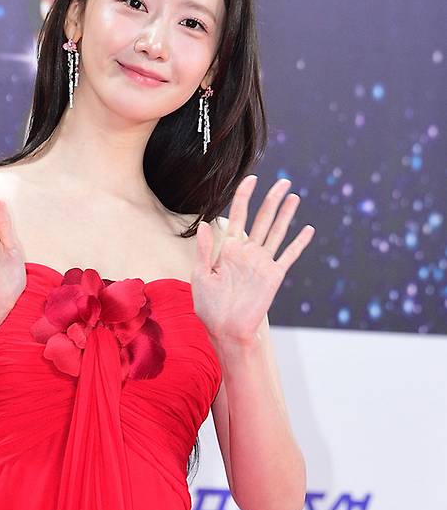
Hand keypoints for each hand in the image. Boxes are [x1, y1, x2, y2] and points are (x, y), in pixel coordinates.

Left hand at [192, 175, 315, 344]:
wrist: (225, 330)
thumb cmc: (209, 307)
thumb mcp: (201, 276)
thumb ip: (205, 250)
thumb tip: (207, 224)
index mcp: (228, 249)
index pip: (238, 215)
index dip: (244, 196)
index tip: (252, 178)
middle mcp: (247, 252)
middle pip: (262, 219)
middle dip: (272, 199)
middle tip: (283, 181)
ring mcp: (262, 263)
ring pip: (277, 232)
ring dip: (286, 214)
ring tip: (294, 196)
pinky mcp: (274, 276)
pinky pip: (288, 256)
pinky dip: (298, 243)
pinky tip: (307, 230)